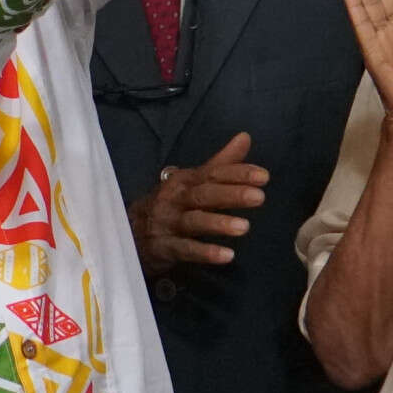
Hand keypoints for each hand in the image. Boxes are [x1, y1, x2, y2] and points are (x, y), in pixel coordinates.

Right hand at [134, 131, 265, 278]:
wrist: (129, 232)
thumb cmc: (170, 205)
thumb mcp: (192, 182)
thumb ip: (220, 163)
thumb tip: (245, 137)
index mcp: (185, 180)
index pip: (213, 173)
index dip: (238, 174)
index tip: (264, 176)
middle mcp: (175, 198)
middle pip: (204, 194)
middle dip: (231, 194)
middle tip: (260, 197)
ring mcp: (168, 223)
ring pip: (194, 221)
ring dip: (219, 223)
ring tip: (245, 227)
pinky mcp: (164, 247)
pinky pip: (185, 249)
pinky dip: (205, 252)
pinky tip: (227, 256)